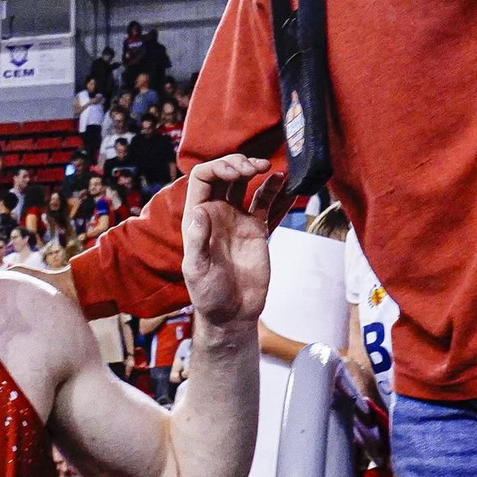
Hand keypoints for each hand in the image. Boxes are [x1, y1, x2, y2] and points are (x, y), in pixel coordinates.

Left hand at [179, 155, 279, 327]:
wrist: (232, 313)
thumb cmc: (208, 295)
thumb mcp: (197, 269)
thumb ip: (198, 241)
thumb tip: (199, 211)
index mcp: (197, 217)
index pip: (202, 179)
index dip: (217, 167)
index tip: (236, 172)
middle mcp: (215, 212)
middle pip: (222, 174)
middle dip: (236, 163)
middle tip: (252, 167)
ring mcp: (236, 218)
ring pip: (243, 182)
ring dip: (252, 168)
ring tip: (264, 167)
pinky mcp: (256, 228)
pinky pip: (263, 200)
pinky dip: (271, 187)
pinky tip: (280, 178)